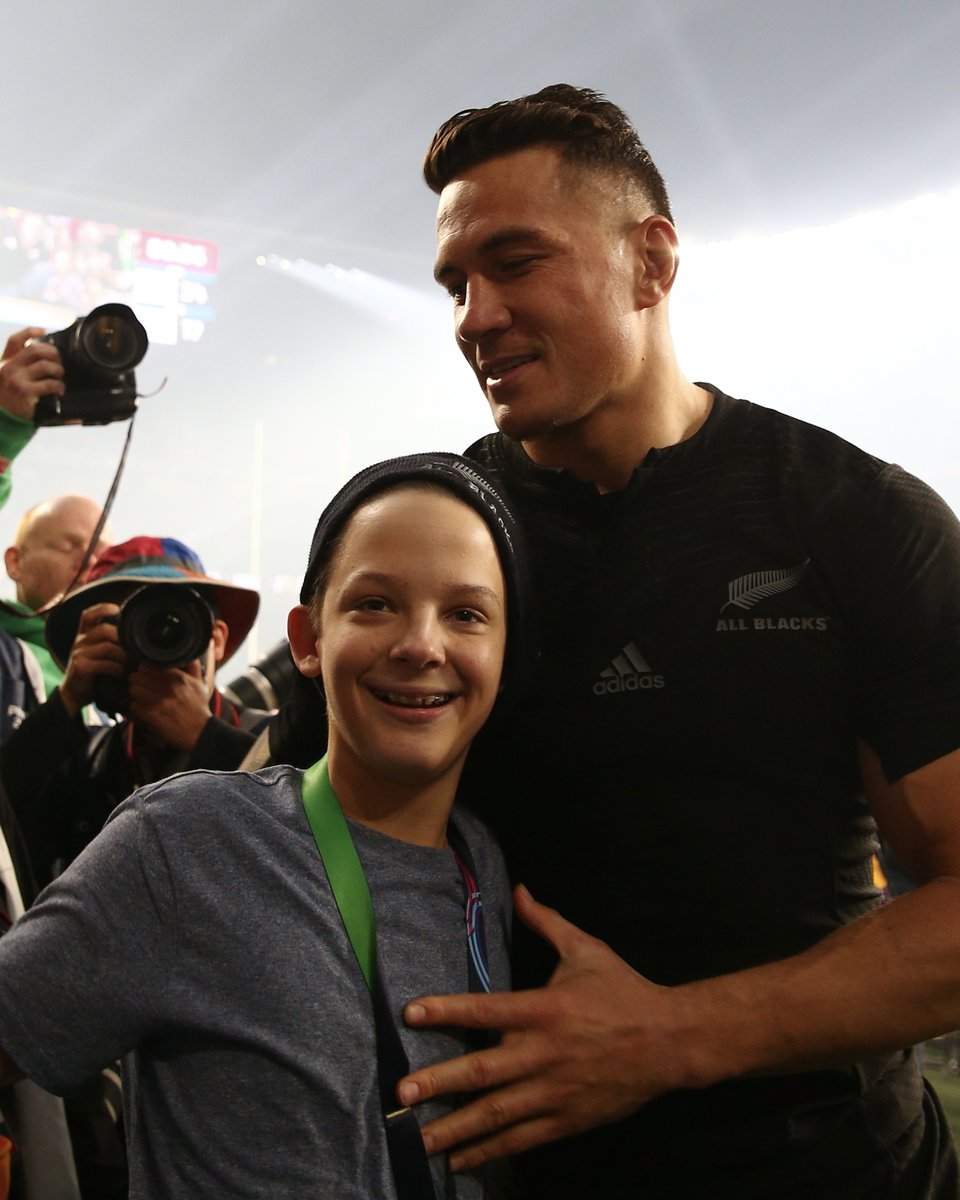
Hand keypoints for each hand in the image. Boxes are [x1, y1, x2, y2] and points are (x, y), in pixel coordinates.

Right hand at [0, 328, 63, 420]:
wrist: (3, 419)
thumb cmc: (11, 398)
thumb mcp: (9, 378)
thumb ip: (21, 366)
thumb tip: (47, 357)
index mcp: (5, 361)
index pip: (15, 340)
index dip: (30, 332)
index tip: (44, 331)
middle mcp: (8, 367)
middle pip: (35, 350)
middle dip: (53, 353)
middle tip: (60, 361)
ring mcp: (15, 379)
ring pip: (45, 365)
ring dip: (58, 370)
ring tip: (60, 376)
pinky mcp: (24, 392)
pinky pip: (49, 384)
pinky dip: (59, 386)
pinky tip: (60, 390)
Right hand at [59, 603, 125, 715]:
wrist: (74, 693)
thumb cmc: (92, 671)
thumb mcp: (97, 653)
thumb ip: (109, 642)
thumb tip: (134, 634)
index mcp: (83, 635)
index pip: (88, 615)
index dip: (102, 609)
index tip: (117, 608)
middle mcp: (79, 641)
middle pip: (104, 630)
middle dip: (122, 639)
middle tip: (133, 650)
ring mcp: (78, 654)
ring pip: (107, 647)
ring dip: (123, 656)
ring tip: (130, 665)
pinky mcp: (81, 667)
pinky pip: (105, 664)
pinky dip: (117, 669)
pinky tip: (122, 674)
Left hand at [127, 660, 211, 750]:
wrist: (200, 732)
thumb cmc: (198, 709)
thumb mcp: (201, 685)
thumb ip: (194, 668)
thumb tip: (190, 656)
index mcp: (178, 678)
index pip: (148, 666)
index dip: (144, 671)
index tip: (145, 676)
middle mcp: (169, 688)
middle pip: (138, 677)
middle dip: (137, 683)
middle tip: (141, 688)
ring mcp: (160, 702)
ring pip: (134, 691)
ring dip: (135, 695)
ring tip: (141, 699)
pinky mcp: (153, 716)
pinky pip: (134, 706)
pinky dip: (136, 709)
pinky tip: (143, 711)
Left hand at [399, 885, 683, 1170]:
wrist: (670, 1042)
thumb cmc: (623, 991)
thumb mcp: (586, 949)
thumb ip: (547, 922)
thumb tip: (519, 890)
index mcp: (545, 1009)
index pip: (486, 1009)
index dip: (447, 1010)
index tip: (411, 1013)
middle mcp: (543, 1053)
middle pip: (482, 1071)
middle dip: (439, 1082)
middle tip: (401, 1092)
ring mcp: (554, 1091)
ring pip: (496, 1113)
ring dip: (455, 1128)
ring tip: (418, 1140)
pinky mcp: (565, 1119)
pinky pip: (521, 1138)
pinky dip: (489, 1151)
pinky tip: (460, 1161)